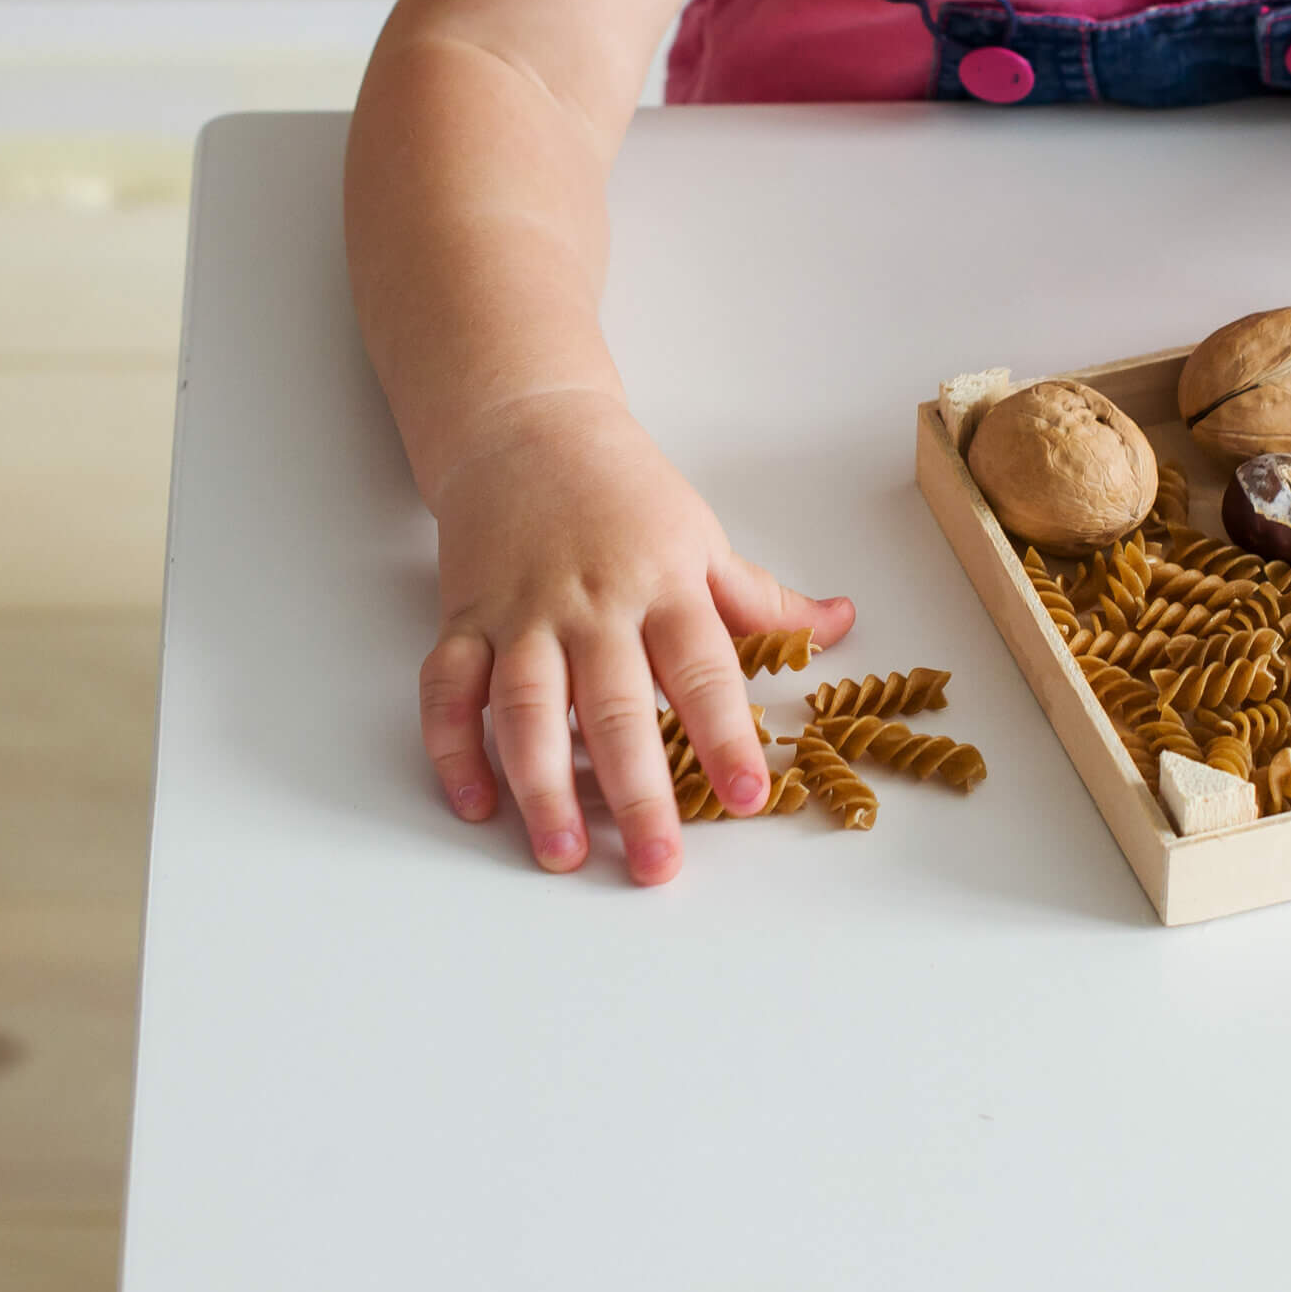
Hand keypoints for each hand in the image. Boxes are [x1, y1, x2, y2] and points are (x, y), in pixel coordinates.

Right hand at [417, 390, 854, 884]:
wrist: (526, 429)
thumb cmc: (622, 491)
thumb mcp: (701, 537)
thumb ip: (762, 600)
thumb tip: (841, 625)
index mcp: (662, 585)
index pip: (702, 669)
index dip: (726, 736)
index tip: (749, 796)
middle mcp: (591, 605)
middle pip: (614, 705)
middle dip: (637, 790)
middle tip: (657, 862)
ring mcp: (521, 614)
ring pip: (525, 707)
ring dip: (542, 785)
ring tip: (562, 852)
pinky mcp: (463, 619)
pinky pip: (448, 690)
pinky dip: (453, 748)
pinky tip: (476, 805)